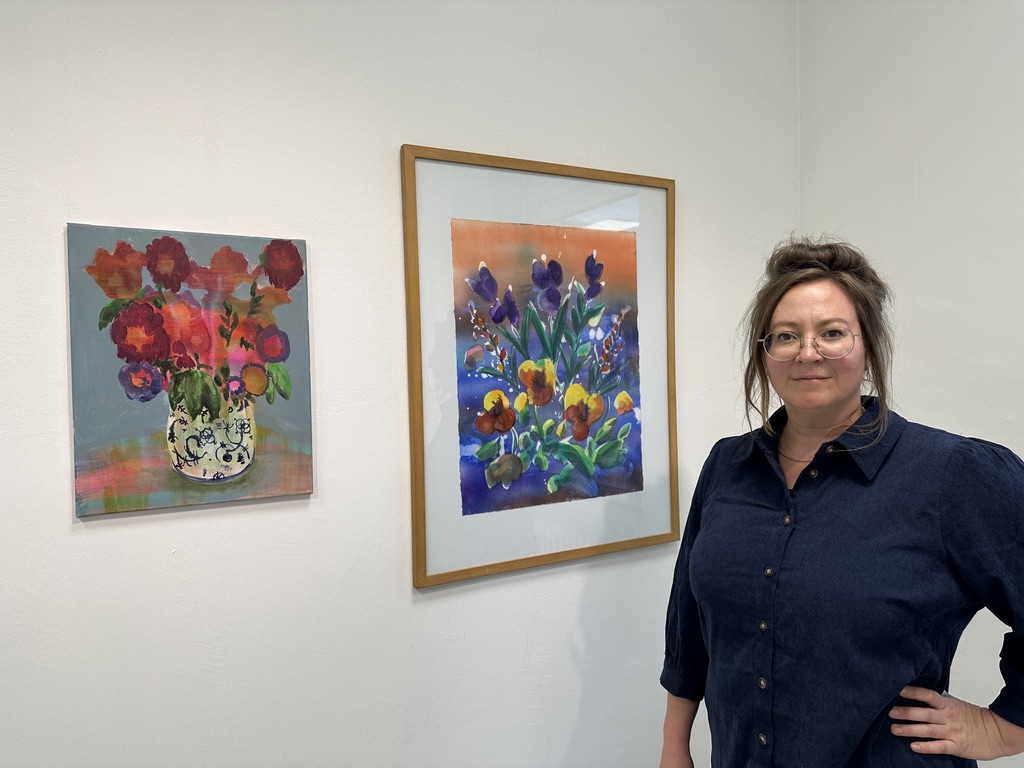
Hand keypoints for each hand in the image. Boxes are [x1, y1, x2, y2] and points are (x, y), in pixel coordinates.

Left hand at [889, 685, 1023, 758]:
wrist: (997, 732)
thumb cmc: (974, 717)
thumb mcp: (955, 703)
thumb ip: (938, 699)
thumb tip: (921, 690)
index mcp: (947, 705)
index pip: (928, 695)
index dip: (913, 692)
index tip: (898, 689)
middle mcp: (948, 717)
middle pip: (924, 713)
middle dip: (906, 712)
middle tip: (890, 712)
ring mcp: (952, 732)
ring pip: (928, 730)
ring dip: (910, 729)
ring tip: (894, 729)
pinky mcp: (957, 746)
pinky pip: (940, 747)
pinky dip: (927, 747)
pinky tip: (914, 746)